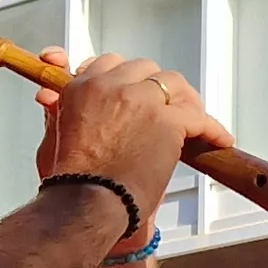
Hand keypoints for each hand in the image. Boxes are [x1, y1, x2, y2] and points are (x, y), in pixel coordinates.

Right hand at [33, 50, 233, 238]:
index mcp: (82, 87)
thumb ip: (59, 110)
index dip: (127, 79)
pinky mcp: (166, 121)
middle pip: (145, 70)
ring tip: (193, 120)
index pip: (111, 64)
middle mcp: (110, 85)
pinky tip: (218, 140)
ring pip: (172, 83)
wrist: (87, 203)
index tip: (135, 91)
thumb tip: (49, 97)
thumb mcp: (54, 137)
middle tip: (167, 108)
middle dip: (156, 88)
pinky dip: (211, 128)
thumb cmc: (71, 181)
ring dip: (184, 100)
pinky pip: (198, 116)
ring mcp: (140, 100)